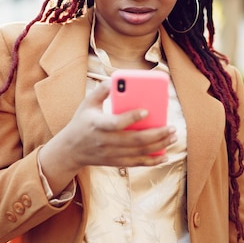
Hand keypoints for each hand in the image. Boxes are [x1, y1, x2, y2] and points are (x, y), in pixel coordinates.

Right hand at [38, 80, 176, 193]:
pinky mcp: (116, 162)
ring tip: (173, 136)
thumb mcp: (87, 103)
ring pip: (139, 152)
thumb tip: (116, 79)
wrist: (71, 150)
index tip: (147, 111)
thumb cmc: (82, 122)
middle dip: (157, 134)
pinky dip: (152, 161)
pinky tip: (165, 155)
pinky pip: (137, 163)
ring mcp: (111, 154)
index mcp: (97, 125)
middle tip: (172, 127)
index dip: (132, 118)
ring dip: (159, 146)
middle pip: (135, 140)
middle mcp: (105, 141)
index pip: (116, 123)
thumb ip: (101, 90)